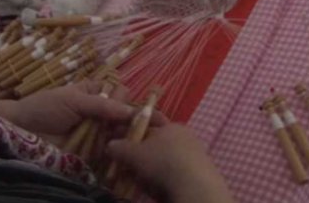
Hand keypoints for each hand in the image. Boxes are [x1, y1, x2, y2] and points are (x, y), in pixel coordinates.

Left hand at [0, 81, 134, 145]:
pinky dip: (114, 148)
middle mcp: (98, 110)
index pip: (120, 92)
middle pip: (123, 113)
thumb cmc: (45, 108)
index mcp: (94, 92)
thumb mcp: (74, 100)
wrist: (23, 131)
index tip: (128, 110)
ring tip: (120, 139)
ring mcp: (96, 130)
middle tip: (125, 127)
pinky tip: (116, 149)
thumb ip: (102, 105)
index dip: (126, 100)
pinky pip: (109, 148)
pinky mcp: (91, 148)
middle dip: (128, 119)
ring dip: (123, 134)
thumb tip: (131, 110)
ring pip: (119, 131)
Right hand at [106, 123, 233, 202]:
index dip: (132, 125)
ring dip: (150, 165)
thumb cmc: (163, 163)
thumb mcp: (134, 154)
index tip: (118, 133)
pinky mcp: (198, 175)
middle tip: (123, 157)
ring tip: (134, 175)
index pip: (149, 119)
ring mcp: (194, 156)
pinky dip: (161, 178)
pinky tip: (152, 186)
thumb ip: (120, 148)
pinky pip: (174, 173)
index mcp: (171, 125)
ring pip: (165, 158)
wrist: (195, 189)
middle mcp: (185, 137)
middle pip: (157, 139)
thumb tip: (110, 145)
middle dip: (140, 148)